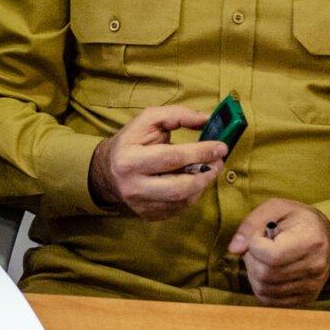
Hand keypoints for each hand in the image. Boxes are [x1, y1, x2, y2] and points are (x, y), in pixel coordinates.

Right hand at [88, 105, 229, 218]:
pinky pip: (179, 207)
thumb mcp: (149, 120)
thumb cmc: (132, 141)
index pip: (172, 158)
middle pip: (179, 186)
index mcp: (129, 160)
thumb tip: (207, 119)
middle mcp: (133, 186)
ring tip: (208, 169)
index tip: (221, 147)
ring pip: (182, 200)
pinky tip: (193, 181)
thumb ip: (178, 115)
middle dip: (206, 173)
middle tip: (219, 161)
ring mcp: (140, 204)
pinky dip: (192, 194)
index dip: (201, 152)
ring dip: (202, 184)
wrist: (108, 170)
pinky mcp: (148, 214)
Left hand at [227, 199, 329, 307]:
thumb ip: (251, 224)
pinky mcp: (306, 298)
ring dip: (254, 274)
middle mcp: (314, 267)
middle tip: (257, 248)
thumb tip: (234, 249)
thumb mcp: (275, 207)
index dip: (255, 245)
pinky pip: (270, 301)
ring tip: (263, 259)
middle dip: (252, 259)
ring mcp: (312, 286)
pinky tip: (267, 271)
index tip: (259, 236)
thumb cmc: (297, 219)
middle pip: (265, 275)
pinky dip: (261, 286)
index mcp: (310, 240)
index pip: (272, 256)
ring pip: (264, 289)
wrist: (325, 235)